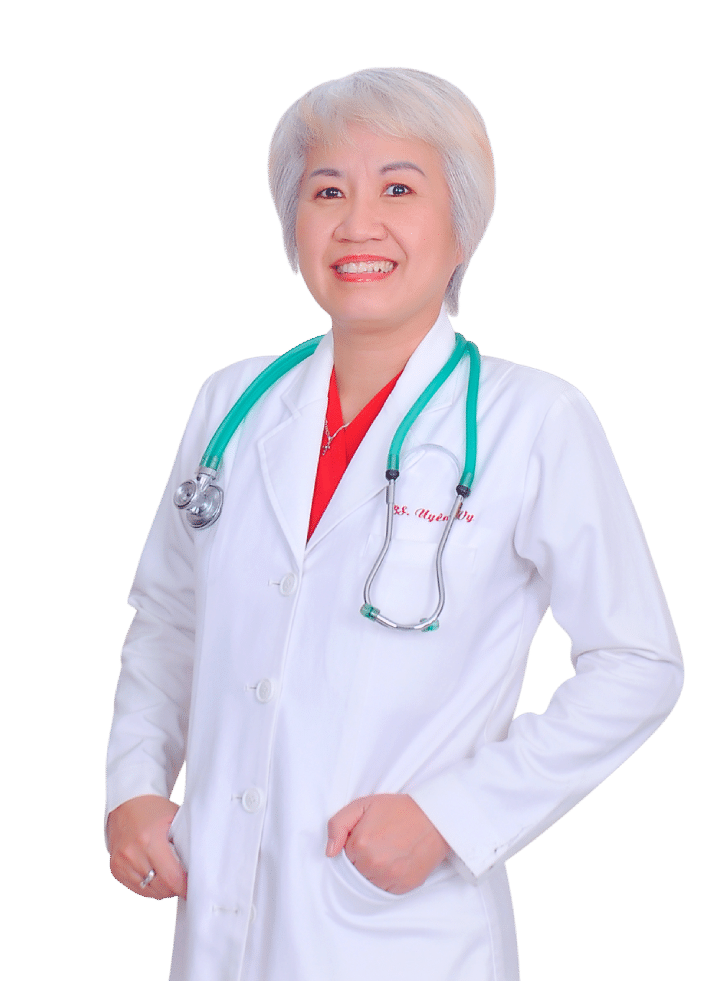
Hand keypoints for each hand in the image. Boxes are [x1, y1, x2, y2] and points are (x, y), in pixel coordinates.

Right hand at [107, 795, 186, 900]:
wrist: (127, 801)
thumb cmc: (154, 808)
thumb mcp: (174, 818)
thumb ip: (186, 842)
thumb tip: (199, 866)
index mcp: (149, 840)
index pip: (172, 878)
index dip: (186, 886)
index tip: (195, 885)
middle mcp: (132, 854)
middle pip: (161, 889)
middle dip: (176, 888)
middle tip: (185, 880)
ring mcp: (121, 863)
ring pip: (149, 892)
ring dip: (163, 889)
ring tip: (171, 876)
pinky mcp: (115, 868)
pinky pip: (137, 889)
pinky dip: (149, 886)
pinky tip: (157, 875)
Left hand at [326, 793, 449, 894]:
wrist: (433, 817)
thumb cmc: (397, 809)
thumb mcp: (362, 805)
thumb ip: (338, 825)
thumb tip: (329, 852)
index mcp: (360, 844)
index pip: (344, 857)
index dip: (354, 846)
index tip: (367, 836)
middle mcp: (374, 864)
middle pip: (355, 872)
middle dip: (363, 860)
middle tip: (380, 843)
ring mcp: (390, 878)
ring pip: (369, 884)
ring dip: (375, 872)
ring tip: (389, 852)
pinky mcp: (404, 887)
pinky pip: (386, 890)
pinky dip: (389, 880)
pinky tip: (397, 862)